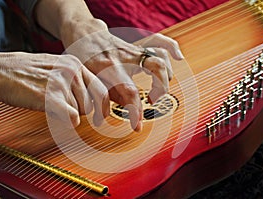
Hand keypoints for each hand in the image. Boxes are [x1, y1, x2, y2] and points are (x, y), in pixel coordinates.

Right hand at [0, 51, 108, 126]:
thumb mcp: (56, 66)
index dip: (103, 107)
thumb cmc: (24, 71)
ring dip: (67, 114)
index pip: (101, 89)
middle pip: (90, 104)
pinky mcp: (51, 96)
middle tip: (64, 108)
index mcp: (75, 64)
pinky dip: (67, 121)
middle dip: (79, 111)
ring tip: (49, 103)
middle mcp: (72, 71)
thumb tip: (91, 98)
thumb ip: (74, 78)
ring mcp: (62, 83)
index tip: (101, 117)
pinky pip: (72, 117)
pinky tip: (55, 114)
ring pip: (80, 112)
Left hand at [61, 20, 183, 131]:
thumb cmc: (84, 59)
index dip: (136, 111)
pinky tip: (178, 57)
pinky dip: (171, 48)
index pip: (129, 90)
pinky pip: (159, 42)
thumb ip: (102, 96)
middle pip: (155, 68)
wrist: (84, 35)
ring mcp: (134, 50)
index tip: (138, 127)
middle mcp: (126, 57)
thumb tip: (107, 116)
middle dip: (160, 89)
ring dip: (165, 76)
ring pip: (160, 57)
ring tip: (156, 90)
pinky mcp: (139, 46)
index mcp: (110, 66)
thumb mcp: (88, 79)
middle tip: (151, 101)